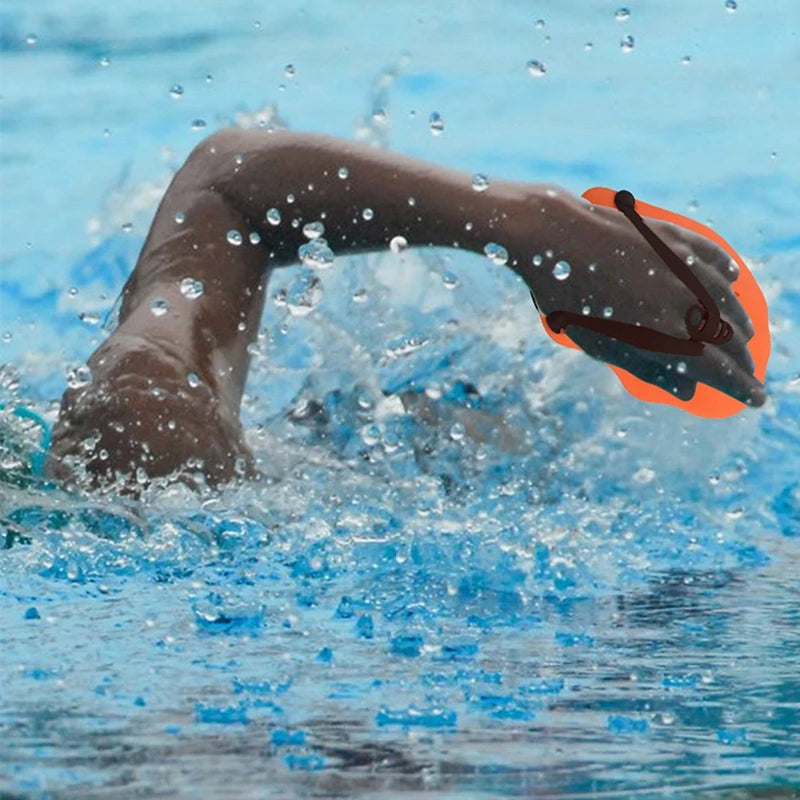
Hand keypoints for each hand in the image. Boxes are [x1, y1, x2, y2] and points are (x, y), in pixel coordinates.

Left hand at [522, 191, 765, 407]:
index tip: (756, 398)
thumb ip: (648, 369)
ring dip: (740, 322)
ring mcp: (682, 266)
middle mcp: (684, 302)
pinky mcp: (674, 239)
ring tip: (745, 336)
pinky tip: (734, 280)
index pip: (719, 369)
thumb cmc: (570, 300)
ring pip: (727, 299)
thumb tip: (687, 393)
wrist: (554, 239)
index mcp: (666, 336)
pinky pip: (712, 257)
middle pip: (729, 337)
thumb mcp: (602, 346)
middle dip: (744, 360)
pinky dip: (726, 272)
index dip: (741, 387)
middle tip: (749, 374)